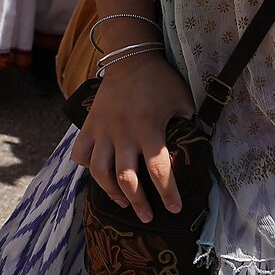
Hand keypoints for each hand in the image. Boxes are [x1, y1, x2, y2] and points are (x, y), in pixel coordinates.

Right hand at [68, 46, 195, 219]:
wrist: (130, 57)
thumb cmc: (161, 80)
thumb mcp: (183, 101)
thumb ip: (188, 127)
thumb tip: (194, 151)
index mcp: (149, 129)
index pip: (159, 170)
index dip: (168, 193)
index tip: (175, 208)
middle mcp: (123, 133)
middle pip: (127, 179)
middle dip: (138, 203)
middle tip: (148, 217)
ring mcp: (103, 130)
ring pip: (99, 172)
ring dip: (112, 192)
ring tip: (123, 203)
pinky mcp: (89, 125)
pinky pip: (80, 153)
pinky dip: (86, 167)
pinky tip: (99, 174)